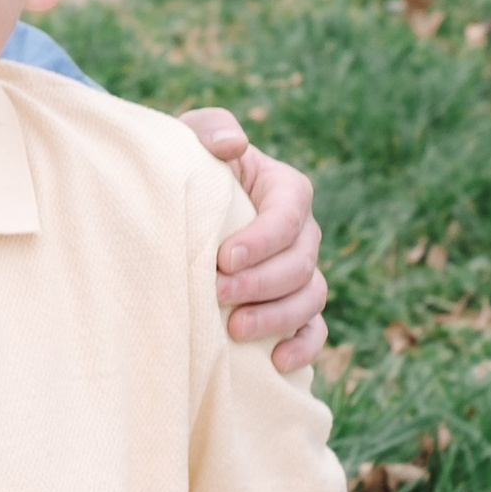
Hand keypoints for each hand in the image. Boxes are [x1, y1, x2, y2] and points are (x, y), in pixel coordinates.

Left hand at [176, 110, 326, 370]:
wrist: (176, 207)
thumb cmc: (186, 168)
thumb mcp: (190, 137)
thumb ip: (210, 128)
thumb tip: (234, 145)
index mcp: (285, 188)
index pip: (290, 212)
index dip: (263, 239)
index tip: (223, 258)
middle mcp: (301, 233)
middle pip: (302, 261)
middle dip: (262, 282)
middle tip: (216, 294)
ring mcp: (300, 272)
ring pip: (311, 298)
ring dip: (277, 317)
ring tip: (235, 329)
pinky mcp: (292, 307)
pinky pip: (314, 331)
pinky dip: (303, 348)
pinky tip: (276, 363)